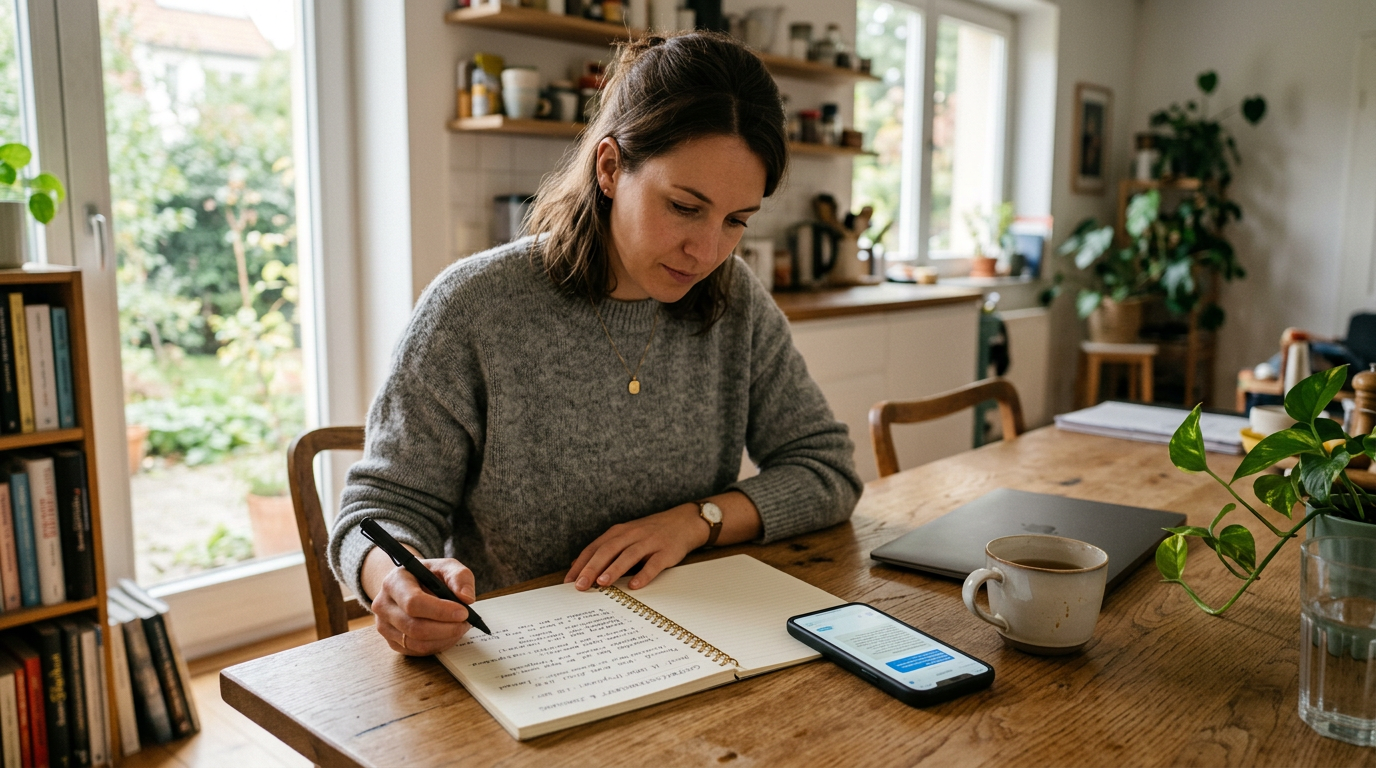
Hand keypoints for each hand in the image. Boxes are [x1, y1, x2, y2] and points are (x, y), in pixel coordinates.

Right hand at [364, 548, 476, 655]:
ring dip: (445, 638)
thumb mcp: (446, 567)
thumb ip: (459, 577)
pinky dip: (439, 645)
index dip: (440, 611)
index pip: (413, 602)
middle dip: (447, 628)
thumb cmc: (428, 575)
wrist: (408, 585)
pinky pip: (418, 651)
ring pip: (417, 643)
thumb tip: (466, 598)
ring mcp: (384, 626)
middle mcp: (383, 605)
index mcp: (394, 582)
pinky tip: (449, 634)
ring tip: (460, 627)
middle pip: (415, 627)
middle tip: (467, 622)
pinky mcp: (392, 642)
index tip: (464, 612)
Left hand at [565, 504, 706, 590]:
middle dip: (592, 568)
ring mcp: (649, 542)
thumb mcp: (625, 536)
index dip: (581, 564)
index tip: (569, 581)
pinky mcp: (666, 551)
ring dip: (614, 569)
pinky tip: (634, 585)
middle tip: (580, 586)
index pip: (595, 548)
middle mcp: (632, 535)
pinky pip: (654, 564)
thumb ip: (604, 549)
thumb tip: (578, 564)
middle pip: (607, 550)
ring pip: (628, 555)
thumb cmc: (651, 533)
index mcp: (619, 532)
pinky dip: (644, 574)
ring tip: (602, 583)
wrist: (684, 522)